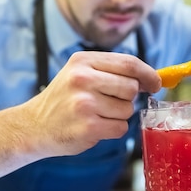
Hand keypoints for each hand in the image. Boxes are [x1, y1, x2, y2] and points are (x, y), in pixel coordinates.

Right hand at [22, 52, 160, 156]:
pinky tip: (95, 126)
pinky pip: (120, 128)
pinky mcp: (88, 127)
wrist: (34, 126)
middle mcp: (82, 79)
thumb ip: (112, 71)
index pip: (129, 63)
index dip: (148, 74)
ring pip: (127, 110)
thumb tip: (154, 78)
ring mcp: (84, 104)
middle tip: (110, 102)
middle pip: (131, 87)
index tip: (155, 83)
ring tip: (97, 114)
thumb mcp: (80, 73)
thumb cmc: (64, 99)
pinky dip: (113, 129)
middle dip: (128, 98)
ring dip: (119, 115)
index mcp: (83, 61)